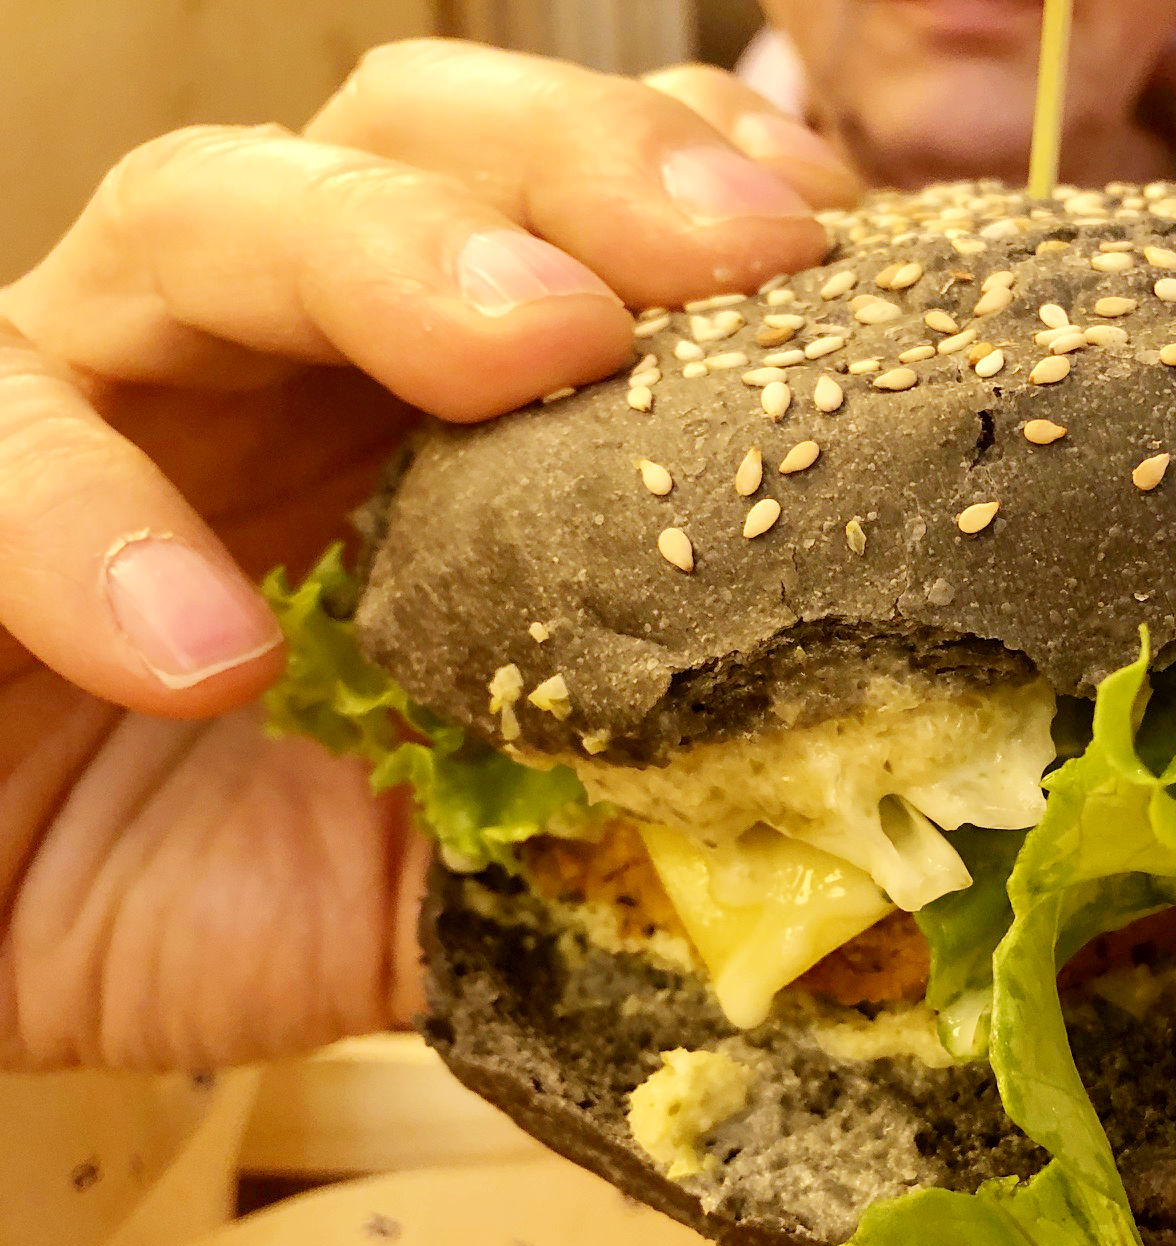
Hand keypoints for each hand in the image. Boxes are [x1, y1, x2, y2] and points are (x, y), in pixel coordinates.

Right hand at [0, 41, 859, 1068]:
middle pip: (421, 139)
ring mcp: (109, 386)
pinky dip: (96, 526)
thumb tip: (839, 843)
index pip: (579, 219)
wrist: (7, 939)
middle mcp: (279, 349)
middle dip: (594, 166)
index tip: (855, 253)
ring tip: (536, 350)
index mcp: (435, 407)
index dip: (712, 200)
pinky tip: (210, 657)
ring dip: (388, 256)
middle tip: (747, 248)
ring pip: (214, 210)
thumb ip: (622, 817)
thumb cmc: (244, 871)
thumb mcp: (479, 853)